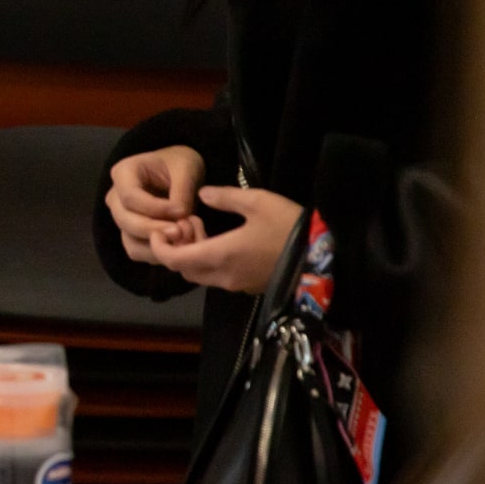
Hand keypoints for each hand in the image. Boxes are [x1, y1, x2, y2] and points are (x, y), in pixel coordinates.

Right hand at [106, 145, 205, 263]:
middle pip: (125, 221)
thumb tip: (180, 216)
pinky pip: (139, 253)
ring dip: (158, 246)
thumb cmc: (180, 165)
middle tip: (182, 232)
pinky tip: (180, 246)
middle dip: (155, 229)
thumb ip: (182, 191)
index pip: (130, 197)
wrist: (180, 174)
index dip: (155, 208)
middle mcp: (116, 198)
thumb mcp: (186, 168)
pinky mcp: (132, 236)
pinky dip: (159, 254)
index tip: (182, 211)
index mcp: (123, 173)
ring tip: (184, 239)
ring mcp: (122, 220)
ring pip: (130, 242)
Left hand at [153, 185, 301, 292]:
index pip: (174, 260)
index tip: (160, 229)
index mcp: (219, 256)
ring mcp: (237, 285)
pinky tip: (222, 241)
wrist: (324, 258)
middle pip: (184, 269)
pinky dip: (209, 261)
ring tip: (205, 228)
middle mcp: (224, 276)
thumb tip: (201, 195)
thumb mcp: (257, 202)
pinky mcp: (249, 287)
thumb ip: (224, 197)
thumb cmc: (289, 227)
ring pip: (200, 275)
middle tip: (188, 223)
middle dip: (177, 247)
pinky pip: (218, 277)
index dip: (159, 246)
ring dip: (193, 254)